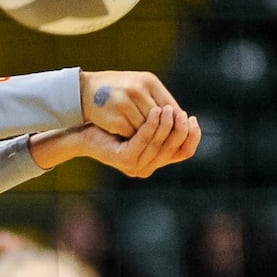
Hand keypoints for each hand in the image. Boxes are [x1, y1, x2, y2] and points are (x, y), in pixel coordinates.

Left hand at [29, 105, 199, 176]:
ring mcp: (137, 166)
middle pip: (174, 148)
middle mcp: (148, 168)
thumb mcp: (142, 124)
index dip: (192, 136)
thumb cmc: (113, 125)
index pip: (184, 152)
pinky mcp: (126, 160)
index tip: (191, 118)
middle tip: (180, 112)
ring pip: (159, 143)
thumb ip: (162, 124)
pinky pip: (144, 140)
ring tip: (167, 108)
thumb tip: (185, 114)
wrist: (83, 132)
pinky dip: (151, 125)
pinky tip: (154, 111)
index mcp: (155, 161)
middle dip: (179, 128)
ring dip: (166, 125)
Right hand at [79, 70, 178, 137]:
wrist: (83, 90)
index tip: (177, 131)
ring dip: (146, 136)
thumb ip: (157, 99)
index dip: (175, 122)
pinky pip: (132, 135)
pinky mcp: (115, 118)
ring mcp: (125, 104)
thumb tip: (181, 118)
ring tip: (144, 138)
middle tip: (164, 140)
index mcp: (148, 81)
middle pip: (161, 120)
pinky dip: (132, 138)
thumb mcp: (138, 87)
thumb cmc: (116, 90)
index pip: (171, 107)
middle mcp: (138, 90)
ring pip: (147, 129)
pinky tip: (128, 137)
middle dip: (162, 131)